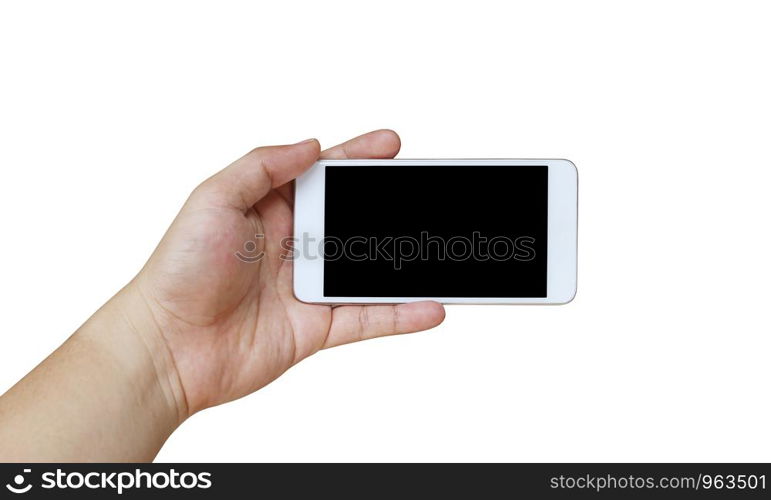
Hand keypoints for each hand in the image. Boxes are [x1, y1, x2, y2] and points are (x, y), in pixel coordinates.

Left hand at [129, 130, 444, 416]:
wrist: (166, 346)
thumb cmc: (178, 270)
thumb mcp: (213, 199)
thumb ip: (263, 166)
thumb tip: (311, 144)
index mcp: (269, 209)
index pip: (323, 175)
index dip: (358, 158)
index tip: (392, 145)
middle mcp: (292, 245)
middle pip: (353, 219)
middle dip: (390, 207)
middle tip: (426, 195)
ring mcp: (307, 287)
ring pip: (367, 270)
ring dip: (403, 262)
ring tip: (440, 251)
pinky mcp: (314, 327)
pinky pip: (366, 318)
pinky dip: (399, 315)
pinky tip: (429, 307)